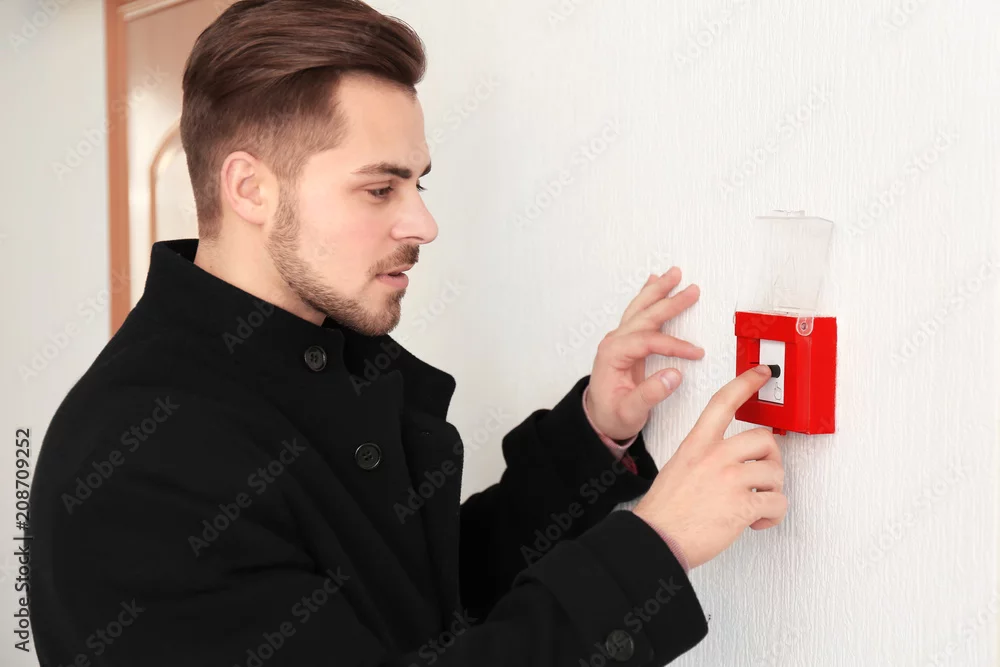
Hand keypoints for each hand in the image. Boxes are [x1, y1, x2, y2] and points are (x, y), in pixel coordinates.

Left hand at [585, 267, 704, 441]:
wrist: (598, 418)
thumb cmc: (612, 415)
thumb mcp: (630, 411)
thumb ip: (650, 394)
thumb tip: (674, 375)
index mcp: (613, 355)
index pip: (648, 341)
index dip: (674, 345)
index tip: (696, 352)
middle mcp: (614, 342)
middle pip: (644, 315)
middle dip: (669, 301)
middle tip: (692, 290)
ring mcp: (619, 339)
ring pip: (640, 308)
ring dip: (658, 290)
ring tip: (674, 274)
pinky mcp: (626, 342)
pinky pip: (638, 313)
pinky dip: (648, 297)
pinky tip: (654, 282)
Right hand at [633, 365, 786, 569]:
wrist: (657, 538)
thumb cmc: (665, 511)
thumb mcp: (678, 467)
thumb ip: (704, 457)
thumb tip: (729, 462)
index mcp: (697, 444)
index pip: (723, 403)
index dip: (746, 384)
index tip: (760, 374)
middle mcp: (715, 457)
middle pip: (763, 439)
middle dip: (770, 458)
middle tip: (763, 471)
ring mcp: (730, 480)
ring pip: (775, 472)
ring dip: (772, 491)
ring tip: (756, 502)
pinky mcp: (743, 506)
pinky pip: (777, 503)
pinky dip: (772, 515)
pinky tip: (757, 520)